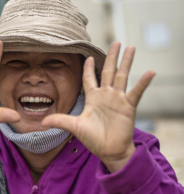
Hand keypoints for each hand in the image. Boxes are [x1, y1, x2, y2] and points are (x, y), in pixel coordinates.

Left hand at [42, 42, 154, 172]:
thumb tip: (42, 122)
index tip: (89, 56)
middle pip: (109, 71)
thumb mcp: (74, 127)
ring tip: (131, 47)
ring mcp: (118, 99)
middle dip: (111, 56)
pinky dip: (144, 82)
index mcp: (93, 98)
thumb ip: (60, 121)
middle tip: (116, 42)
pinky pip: (136, 91)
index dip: (89, 68)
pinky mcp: (128, 106)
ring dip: (126, 62)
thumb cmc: (93, 139)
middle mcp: (106, 95)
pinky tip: (151, 72)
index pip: (90, 79)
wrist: (109, 151)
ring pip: (123, 76)